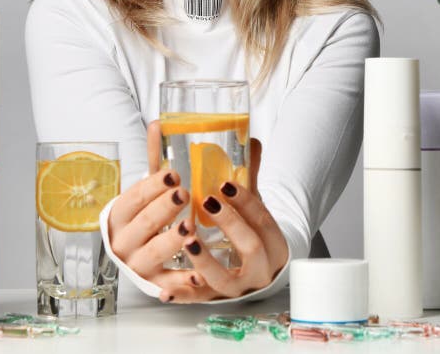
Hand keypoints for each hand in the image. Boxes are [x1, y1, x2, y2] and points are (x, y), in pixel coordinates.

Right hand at [106, 123, 205, 293]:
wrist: (136, 255)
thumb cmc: (147, 216)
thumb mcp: (149, 189)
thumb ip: (156, 159)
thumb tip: (158, 122)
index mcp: (120, 215)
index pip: (133, 198)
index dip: (152, 186)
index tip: (173, 174)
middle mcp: (124, 241)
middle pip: (144, 223)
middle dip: (163, 209)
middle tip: (183, 194)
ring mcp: (138, 264)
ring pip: (154, 253)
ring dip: (171, 241)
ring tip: (190, 229)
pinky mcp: (155, 284)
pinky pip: (168, 284)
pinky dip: (182, 282)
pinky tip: (199, 274)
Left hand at [163, 172, 288, 302]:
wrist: (257, 268)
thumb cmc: (251, 231)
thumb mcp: (254, 205)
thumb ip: (250, 175)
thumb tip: (250, 140)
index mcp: (274, 243)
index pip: (264, 220)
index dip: (246, 202)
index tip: (225, 185)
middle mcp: (260, 269)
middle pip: (251, 248)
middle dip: (230, 225)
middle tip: (208, 203)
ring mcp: (238, 287)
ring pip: (224, 280)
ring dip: (205, 262)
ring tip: (188, 241)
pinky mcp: (215, 298)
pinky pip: (199, 300)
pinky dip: (182, 295)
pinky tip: (165, 289)